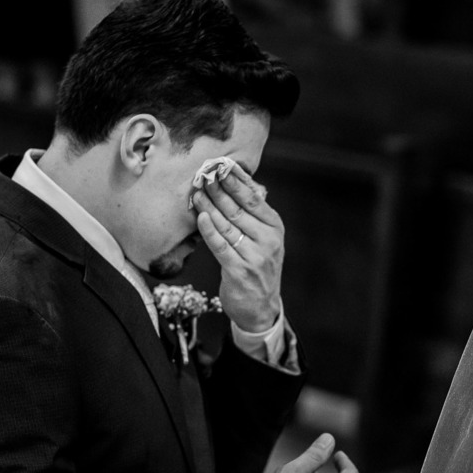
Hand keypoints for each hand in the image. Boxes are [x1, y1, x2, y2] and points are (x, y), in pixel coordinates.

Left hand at [192, 162, 283, 332]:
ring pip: (227, 225)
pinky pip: (220, 245)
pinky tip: (200, 216)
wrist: (260, 307)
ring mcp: (254, 256)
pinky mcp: (239, 270)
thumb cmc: (258, 268)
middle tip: (203, 174)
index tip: (220, 165)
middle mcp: (268, 240)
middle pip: (238, 209)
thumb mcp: (265, 240)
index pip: (254, 198)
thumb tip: (238, 183)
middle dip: (219, 190)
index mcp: (275, 228)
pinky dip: (209, 230)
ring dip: (209, 206)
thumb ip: (253, 216)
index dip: (236, 180)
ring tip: (197, 192)